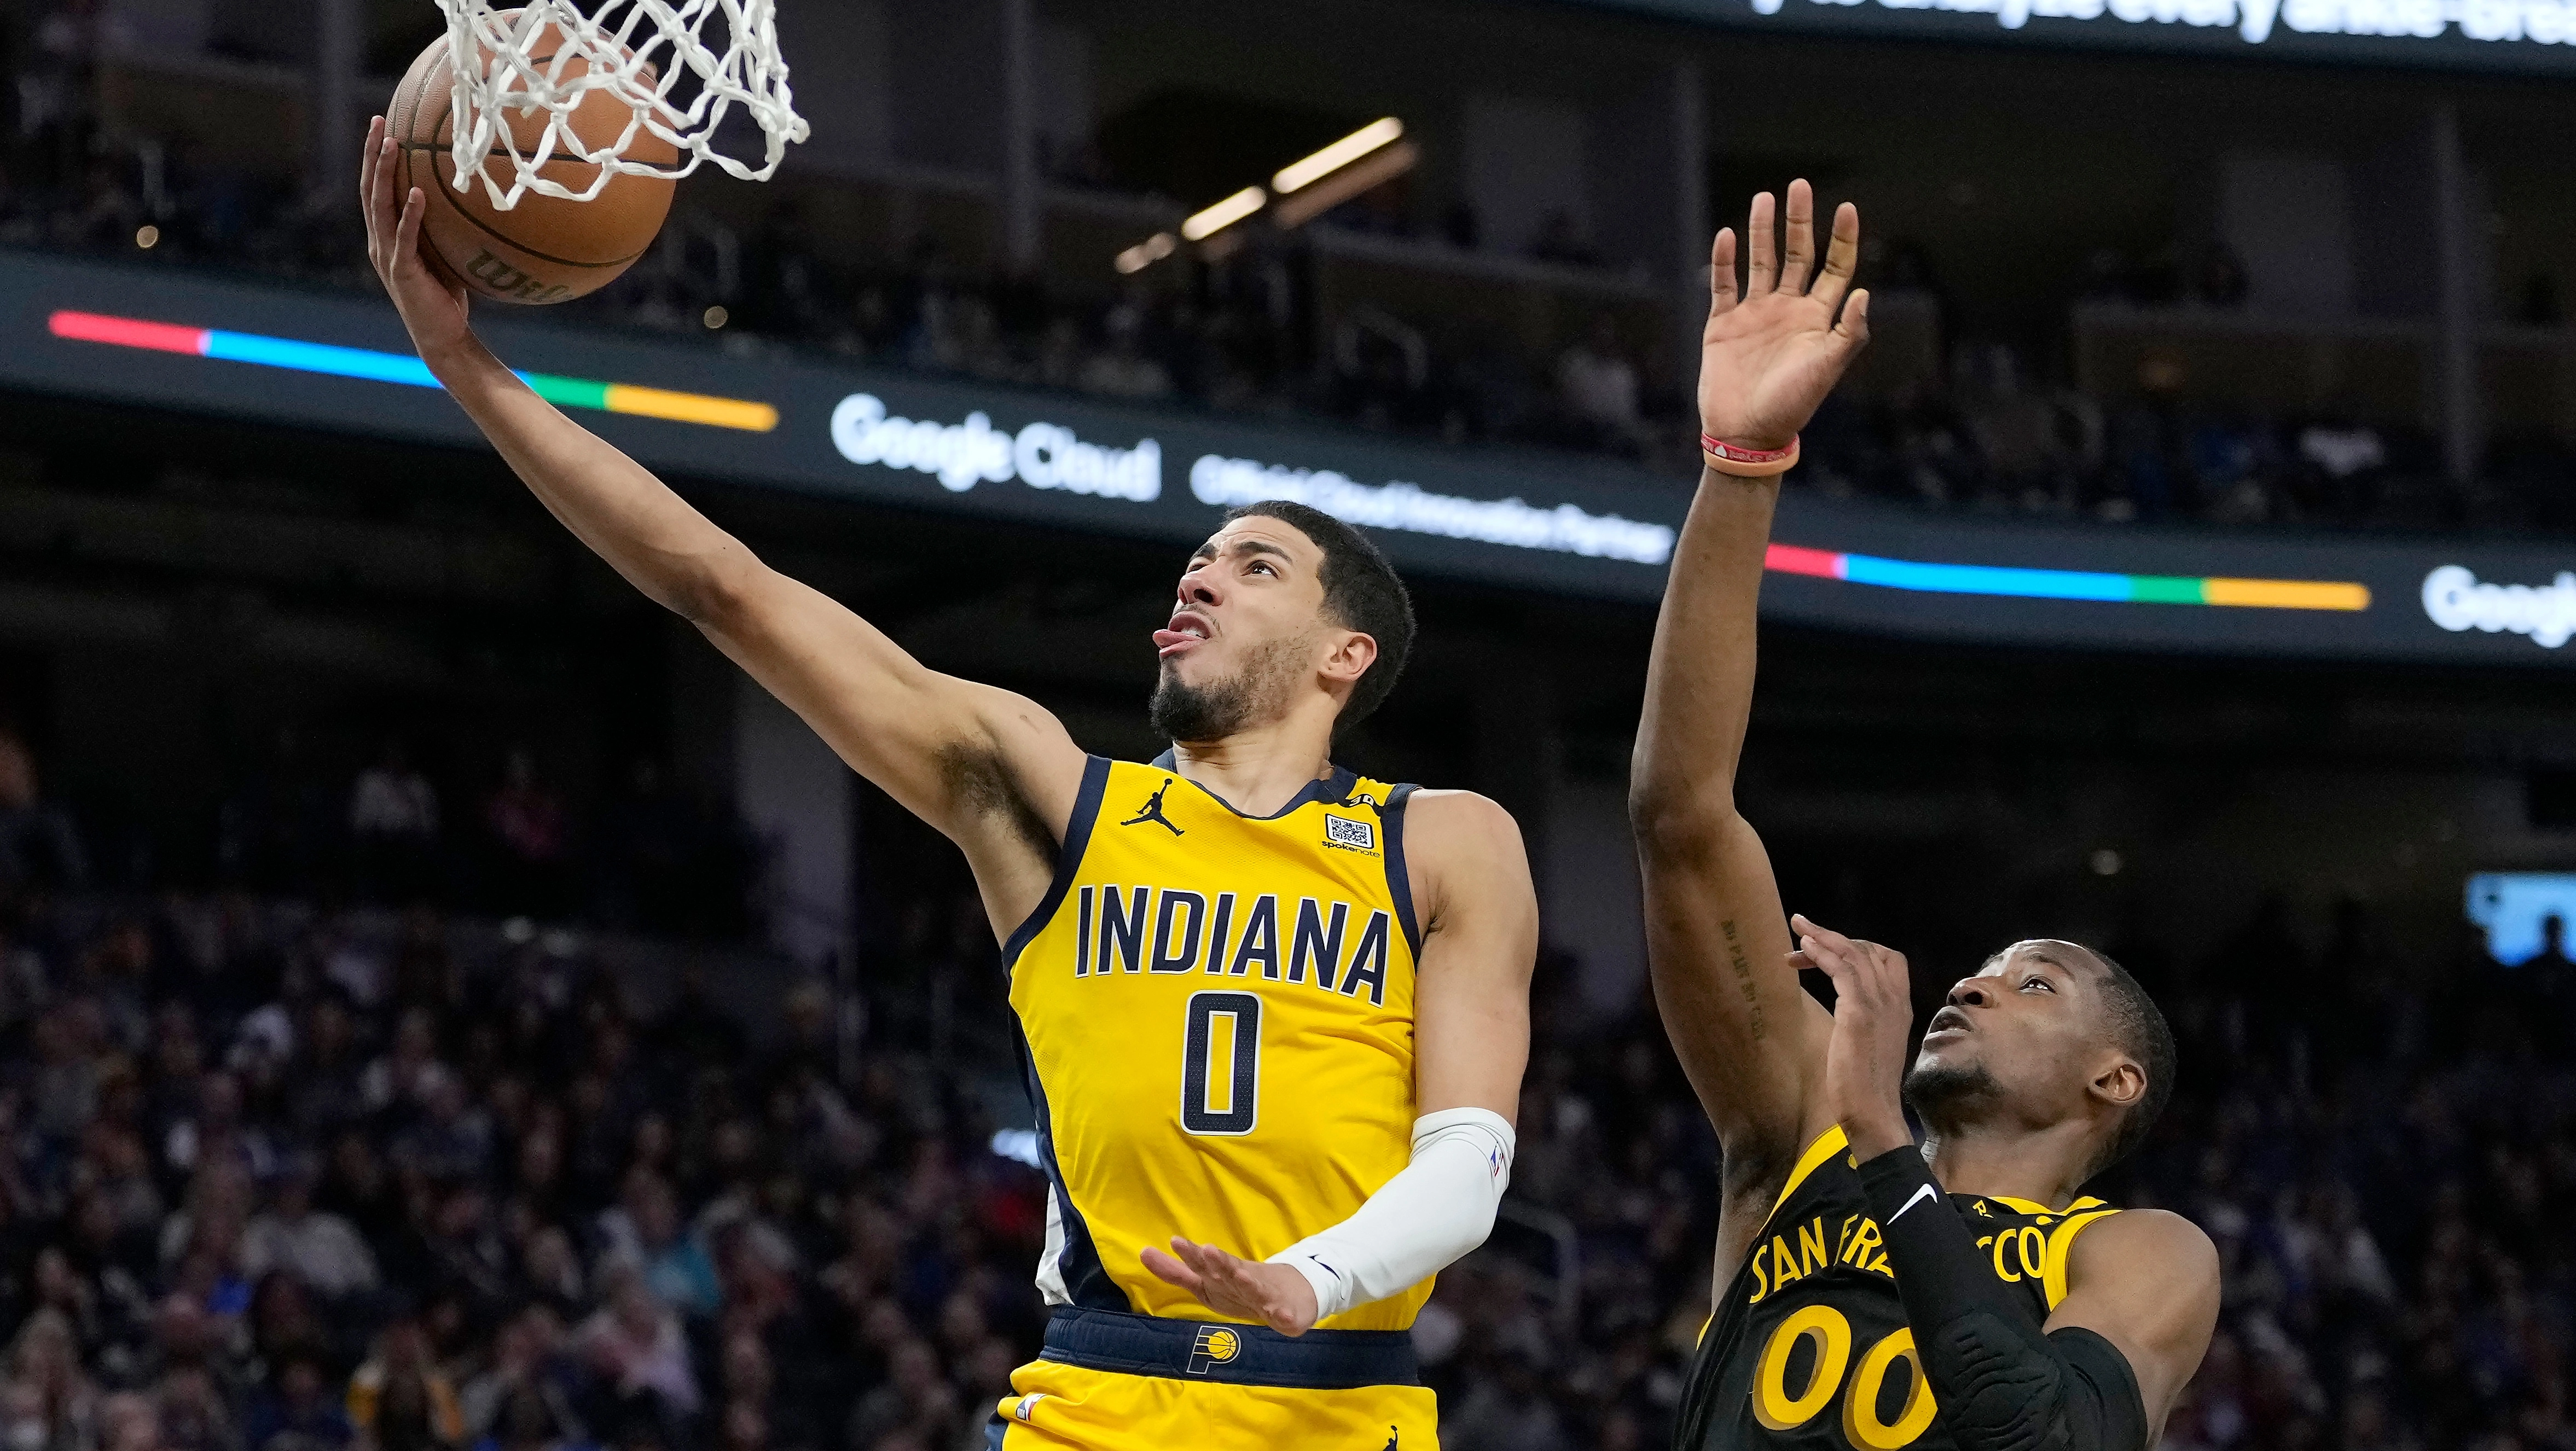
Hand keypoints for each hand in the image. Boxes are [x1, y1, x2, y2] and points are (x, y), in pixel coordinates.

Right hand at [360, 114, 473, 365]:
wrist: (442, 337)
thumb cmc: (446, 295)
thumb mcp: (442, 252)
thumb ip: (443, 227)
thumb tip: (469, 196)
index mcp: (385, 236)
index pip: (374, 189)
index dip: (374, 158)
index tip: (381, 126)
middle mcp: (379, 242)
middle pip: (369, 189)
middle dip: (373, 154)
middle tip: (378, 122)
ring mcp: (388, 256)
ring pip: (380, 207)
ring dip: (385, 173)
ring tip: (393, 144)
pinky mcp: (403, 272)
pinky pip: (405, 238)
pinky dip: (410, 215)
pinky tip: (417, 193)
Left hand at [1141, 1238, 1319, 1335]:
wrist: (1291, 1295)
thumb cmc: (1239, 1288)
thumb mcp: (1205, 1282)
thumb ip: (1176, 1271)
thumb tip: (1142, 1252)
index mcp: (1223, 1276)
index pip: (1204, 1264)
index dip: (1191, 1255)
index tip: (1175, 1242)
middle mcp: (1243, 1281)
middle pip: (1230, 1270)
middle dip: (1219, 1262)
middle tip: (1207, 1250)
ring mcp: (1266, 1296)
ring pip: (1256, 1289)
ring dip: (1249, 1282)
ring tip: (1241, 1276)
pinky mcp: (1286, 1313)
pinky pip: (1285, 1316)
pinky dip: (1284, 1315)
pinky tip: (1282, 1316)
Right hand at [1697, 180, 1869, 452]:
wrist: (1746, 433)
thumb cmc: (1792, 405)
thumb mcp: (1826, 368)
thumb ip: (1847, 332)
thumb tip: (1863, 292)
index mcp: (1816, 318)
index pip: (1834, 268)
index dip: (1842, 238)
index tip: (1846, 208)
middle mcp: (1787, 310)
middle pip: (1797, 255)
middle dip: (1799, 221)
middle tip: (1798, 186)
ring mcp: (1755, 315)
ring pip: (1760, 262)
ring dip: (1762, 231)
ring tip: (1764, 198)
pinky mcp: (1724, 325)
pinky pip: (1724, 285)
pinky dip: (1724, 260)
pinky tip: (1728, 236)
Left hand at [1788, 913, 1914, 1159]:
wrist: (1873, 1115)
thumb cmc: (1864, 1088)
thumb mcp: (1867, 1045)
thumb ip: (1861, 1023)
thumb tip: (1843, 1013)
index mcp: (1900, 1008)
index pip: (1889, 960)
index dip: (1858, 948)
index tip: (1825, 951)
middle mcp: (1895, 1001)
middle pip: (1871, 950)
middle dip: (1836, 937)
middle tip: (1803, 931)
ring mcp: (1880, 1005)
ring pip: (1855, 954)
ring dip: (1823, 937)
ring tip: (1797, 926)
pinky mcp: (1859, 1013)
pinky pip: (1842, 970)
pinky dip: (1823, 953)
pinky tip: (1804, 949)